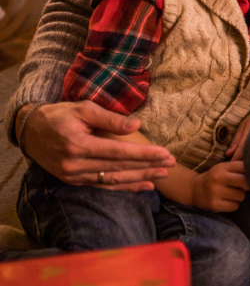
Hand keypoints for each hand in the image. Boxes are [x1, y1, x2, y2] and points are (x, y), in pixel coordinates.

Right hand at [20, 101, 174, 190]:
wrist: (30, 131)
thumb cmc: (60, 115)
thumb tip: (136, 125)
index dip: (144, 155)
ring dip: (140, 179)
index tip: (165, 154)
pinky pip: (103, 187)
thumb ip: (110, 119)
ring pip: (112, 181)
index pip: (118, 153)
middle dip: (147, 167)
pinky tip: (144, 186)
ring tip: (162, 175)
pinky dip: (125, 188)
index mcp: (78, 145)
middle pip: (119, 169)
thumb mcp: (84, 109)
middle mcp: (75, 165)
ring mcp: (73, 176)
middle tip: (171, 165)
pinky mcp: (74, 181)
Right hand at [190, 160, 247, 212]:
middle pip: (245, 182)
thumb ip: (239, 168)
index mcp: (222, 167)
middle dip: (248, 186)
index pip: (244, 167)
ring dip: (239, 196)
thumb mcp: (224, 169)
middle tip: (243, 187)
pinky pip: (235, 206)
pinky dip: (233, 205)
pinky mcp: (214, 205)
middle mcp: (218, 178)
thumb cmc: (215, 178)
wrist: (194, 190)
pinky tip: (226, 201)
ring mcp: (215, 192)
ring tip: (231, 194)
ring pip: (241, 196)